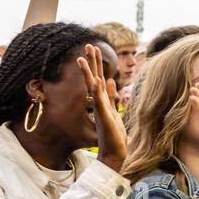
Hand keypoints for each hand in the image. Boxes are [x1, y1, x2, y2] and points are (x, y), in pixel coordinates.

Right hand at [77, 44, 126, 170]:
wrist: (115, 154)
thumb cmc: (115, 135)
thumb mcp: (115, 111)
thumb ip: (112, 97)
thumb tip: (111, 82)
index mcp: (103, 100)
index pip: (98, 77)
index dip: (96, 63)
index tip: (93, 48)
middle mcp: (99, 103)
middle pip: (94, 77)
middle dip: (92, 61)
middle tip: (87, 45)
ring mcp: (100, 109)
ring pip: (93, 87)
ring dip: (88, 72)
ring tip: (83, 58)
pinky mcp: (105, 117)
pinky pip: (100, 102)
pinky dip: (96, 91)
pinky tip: (95, 80)